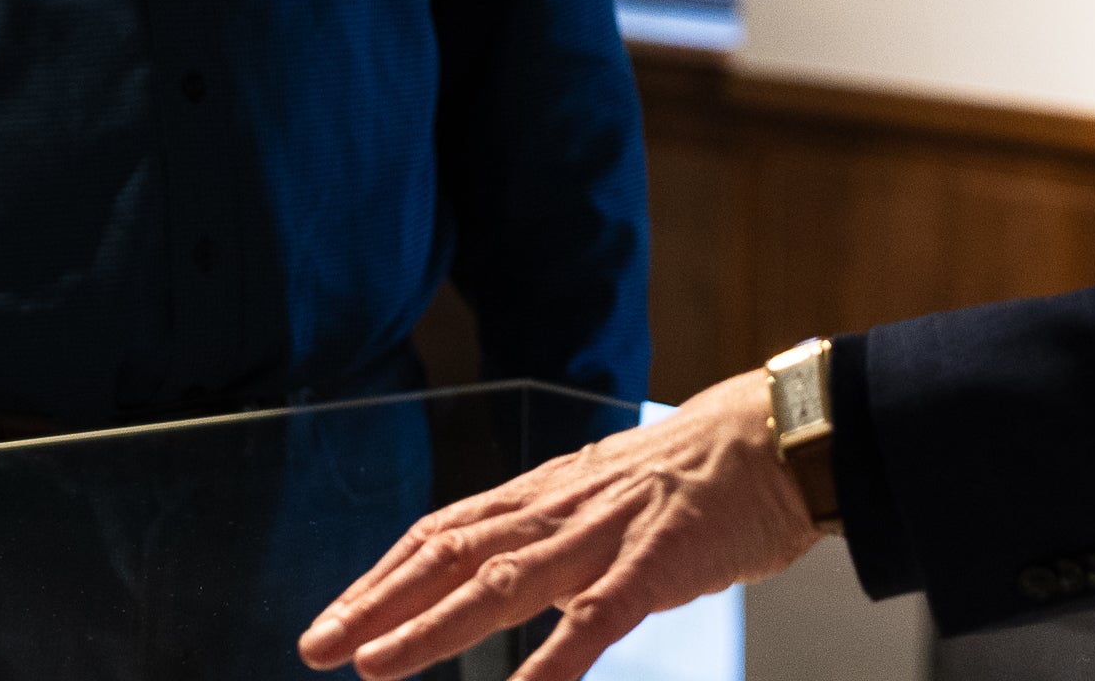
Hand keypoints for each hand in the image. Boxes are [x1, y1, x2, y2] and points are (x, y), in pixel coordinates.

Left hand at [300, 370, 829, 680]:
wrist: (776, 436)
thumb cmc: (695, 474)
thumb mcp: (605, 493)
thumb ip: (553, 534)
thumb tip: (502, 574)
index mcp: (545, 494)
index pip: (443, 532)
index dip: (382, 577)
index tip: (334, 618)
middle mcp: (559, 509)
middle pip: (450, 554)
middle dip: (378, 603)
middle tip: (317, 646)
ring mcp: (605, 536)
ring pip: (503, 583)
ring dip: (433, 628)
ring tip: (378, 667)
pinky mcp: (656, 564)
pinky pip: (596, 619)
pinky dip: (552, 660)